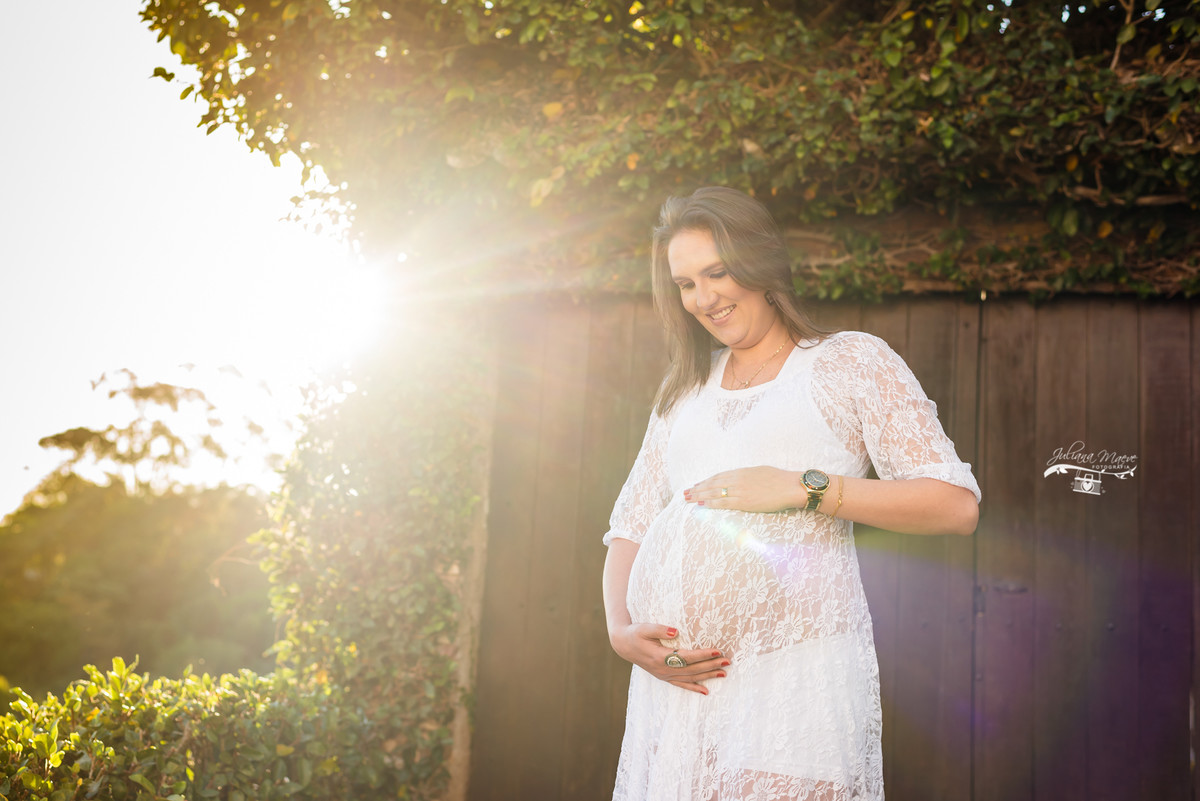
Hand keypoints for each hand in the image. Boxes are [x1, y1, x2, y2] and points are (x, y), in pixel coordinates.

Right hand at [609, 623, 728, 694]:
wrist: (623, 645)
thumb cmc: (635, 633)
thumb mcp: (644, 627)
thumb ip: (660, 629)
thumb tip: (676, 632)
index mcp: (660, 657)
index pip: (686, 657)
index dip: (702, 655)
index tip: (717, 651)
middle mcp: (663, 669)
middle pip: (691, 669)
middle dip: (710, 665)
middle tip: (727, 661)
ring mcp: (664, 675)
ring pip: (689, 678)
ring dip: (707, 676)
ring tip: (723, 673)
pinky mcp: (664, 677)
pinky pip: (681, 685)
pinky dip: (694, 688)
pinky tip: (706, 691)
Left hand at [683, 466, 801, 512]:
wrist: (791, 486)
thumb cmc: (780, 479)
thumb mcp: (760, 472)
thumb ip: (748, 475)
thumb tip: (741, 479)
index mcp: (741, 471)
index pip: (718, 476)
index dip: (705, 481)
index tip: (696, 484)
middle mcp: (737, 479)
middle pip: (712, 484)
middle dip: (697, 488)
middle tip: (685, 493)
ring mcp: (739, 490)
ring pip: (713, 493)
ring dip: (699, 496)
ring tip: (688, 499)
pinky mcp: (744, 502)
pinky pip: (723, 502)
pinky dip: (710, 503)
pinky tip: (701, 505)